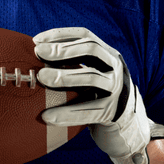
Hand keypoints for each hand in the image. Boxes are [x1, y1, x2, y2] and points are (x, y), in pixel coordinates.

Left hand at [34, 27, 163, 163]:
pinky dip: (66, 114)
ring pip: (91, 77)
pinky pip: (88, 112)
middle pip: (91, 50)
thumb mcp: (90, 76)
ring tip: (41, 77)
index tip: (36, 41)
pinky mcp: (111, 112)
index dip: (61, 35)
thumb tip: (36, 58)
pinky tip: (47, 117)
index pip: (85, 36)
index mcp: (107, 55)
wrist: (127, 128)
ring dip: (64, 75)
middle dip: (63, 49)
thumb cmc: (98, 98)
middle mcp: (115, 68)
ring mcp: (116, 89)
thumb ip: (73, 66)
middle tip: (39, 53)